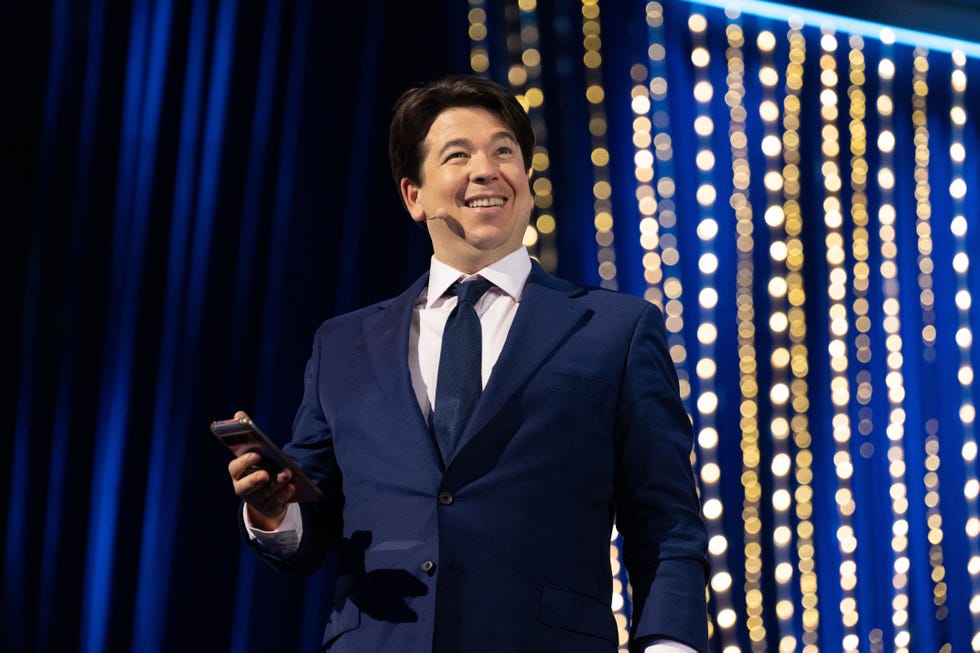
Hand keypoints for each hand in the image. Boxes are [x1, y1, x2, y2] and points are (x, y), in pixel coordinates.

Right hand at [227, 409, 295, 529]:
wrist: (266, 494)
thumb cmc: (259, 467)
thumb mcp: (254, 452)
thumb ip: (247, 434)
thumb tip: (239, 414)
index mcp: (238, 473)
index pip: (235, 469)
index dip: (244, 462)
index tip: (256, 454)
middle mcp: (244, 488)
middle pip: (245, 486)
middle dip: (255, 479)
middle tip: (266, 473)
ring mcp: (256, 500)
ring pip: (264, 494)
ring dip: (276, 484)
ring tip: (287, 474)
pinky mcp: (269, 507)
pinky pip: (276, 503)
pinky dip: (283, 495)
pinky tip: (291, 486)